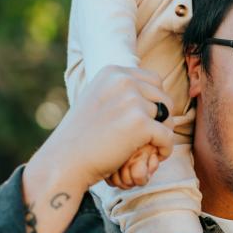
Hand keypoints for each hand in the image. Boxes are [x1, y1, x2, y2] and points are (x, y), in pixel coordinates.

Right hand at [25, 66, 173, 199]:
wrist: (65, 160)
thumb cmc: (81, 136)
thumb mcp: (98, 100)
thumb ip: (121, 92)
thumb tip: (153, 91)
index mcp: (113, 72)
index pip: (154, 80)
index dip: (155, 102)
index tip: (147, 120)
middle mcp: (124, 81)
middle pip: (164, 97)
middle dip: (162, 118)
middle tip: (151, 137)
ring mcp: (132, 101)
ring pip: (167, 118)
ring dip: (161, 135)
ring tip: (148, 147)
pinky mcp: (140, 123)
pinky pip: (168, 136)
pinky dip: (164, 149)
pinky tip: (154, 157)